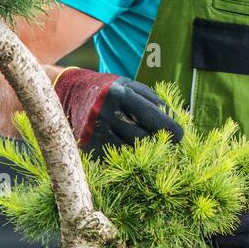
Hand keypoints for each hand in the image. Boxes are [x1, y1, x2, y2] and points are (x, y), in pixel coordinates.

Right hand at [52, 67, 183, 152]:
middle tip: (162, 142)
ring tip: (141, 141)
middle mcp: (107, 114)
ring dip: (142, 151)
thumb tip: (179, 121)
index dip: (172, 131)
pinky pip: (116, 159)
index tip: (180, 136)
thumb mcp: (132, 87)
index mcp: (121, 95)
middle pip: (144, 140)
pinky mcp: (87, 148)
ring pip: (131, 153)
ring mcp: (95, 133)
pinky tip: (123, 145)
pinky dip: (125, 156)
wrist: (69, 94)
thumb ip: (156, 103)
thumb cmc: (111, 91)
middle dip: (157, 142)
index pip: (155, 119)